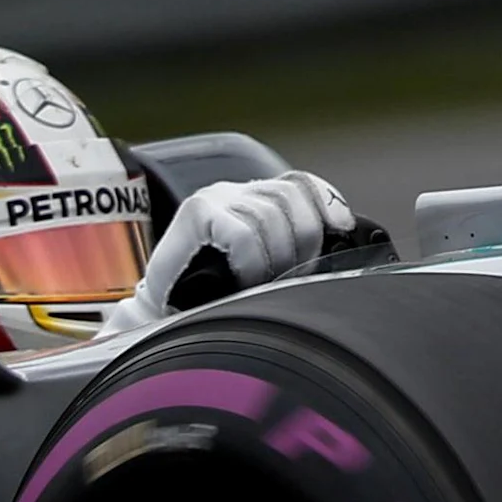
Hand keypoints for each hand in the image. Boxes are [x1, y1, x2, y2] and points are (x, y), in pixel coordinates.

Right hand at [101, 171, 357, 332]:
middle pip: (291, 197)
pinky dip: (251, 262)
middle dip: (302, 241)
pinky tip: (242, 279)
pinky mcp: (196, 213)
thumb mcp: (263, 270)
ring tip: (262, 283)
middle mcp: (234, 191)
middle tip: (290, 277)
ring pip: (270, 217)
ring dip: (275, 259)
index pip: (301, 184)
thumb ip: (291, 251)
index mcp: (253, 200)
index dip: (326, 202)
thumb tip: (339, 249)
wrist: (161, 317)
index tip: (341, 229)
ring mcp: (214, 198)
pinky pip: (244, 234)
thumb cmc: (213, 298)